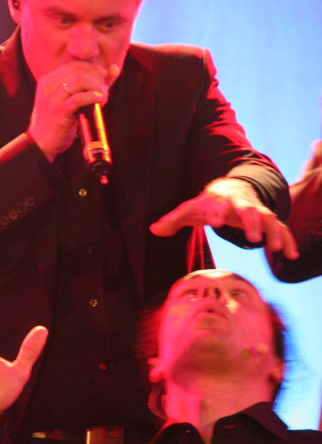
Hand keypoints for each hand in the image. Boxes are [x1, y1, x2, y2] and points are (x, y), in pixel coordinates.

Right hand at [28, 61, 118, 160]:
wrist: (42, 143)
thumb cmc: (58, 122)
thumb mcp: (65, 100)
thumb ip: (82, 86)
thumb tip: (111, 69)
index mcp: (48, 80)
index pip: (74, 65)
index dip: (92, 68)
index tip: (104, 76)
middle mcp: (48, 86)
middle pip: (78, 71)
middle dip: (96, 78)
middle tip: (105, 89)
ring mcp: (53, 98)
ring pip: (80, 81)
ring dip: (96, 87)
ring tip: (103, 96)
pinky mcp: (60, 111)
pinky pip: (80, 98)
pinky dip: (93, 97)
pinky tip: (99, 101)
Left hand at [150, 178, 298, 259]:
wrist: (231, 187)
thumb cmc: (208, 203)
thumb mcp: (190, 209)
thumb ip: (173, 220)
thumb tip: (153, 230)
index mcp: (218, 200)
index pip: (216, 204)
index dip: (216, 211)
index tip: (215, 221)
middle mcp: (239, 203)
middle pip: (247, 209)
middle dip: (250, 220)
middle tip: (252, 236)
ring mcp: (256, 210)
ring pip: (268, 218)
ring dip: (273, 231)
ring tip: (277, 248)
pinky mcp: (267, 219)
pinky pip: (280, 228)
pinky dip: (287, 239)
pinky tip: (291, 255)